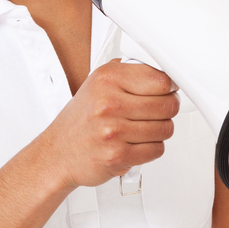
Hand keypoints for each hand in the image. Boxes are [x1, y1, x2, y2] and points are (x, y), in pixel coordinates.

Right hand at [41, 59, 179, 188]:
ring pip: (165, 128)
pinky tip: (137, 143)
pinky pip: (157, 150)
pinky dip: (152, 148)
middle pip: (168, 105)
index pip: (161, 80)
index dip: (170, 88)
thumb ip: (129, 73)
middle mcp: (109, 104)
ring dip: (160, 131)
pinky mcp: (118, 156)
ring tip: (143, 128)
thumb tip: (164, 72)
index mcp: (107, 80)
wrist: (58, 153)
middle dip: (168, 109)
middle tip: (158, 111)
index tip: (168, 91)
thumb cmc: (81, 119)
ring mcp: (113, 131)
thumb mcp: (98, 83)